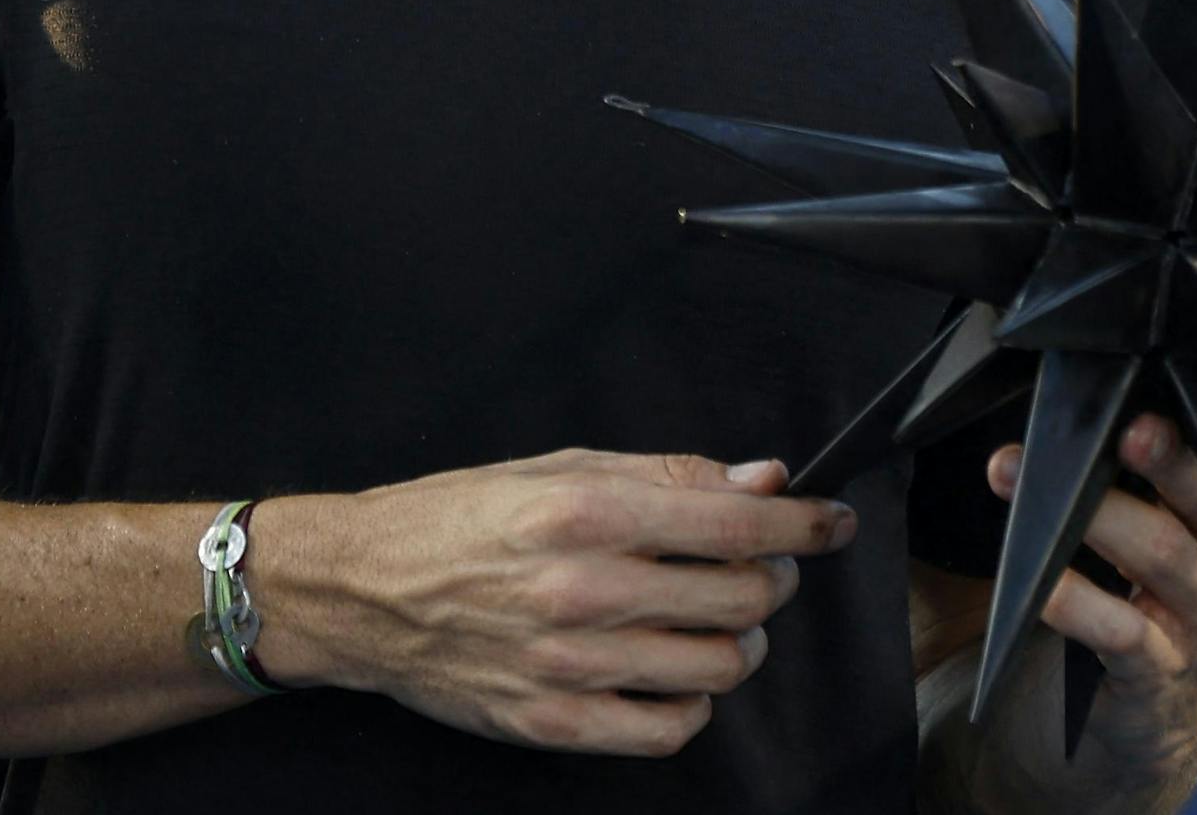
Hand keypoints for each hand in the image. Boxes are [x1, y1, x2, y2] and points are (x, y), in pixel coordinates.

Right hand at [250, 449, 856, 756]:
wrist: (364, 591)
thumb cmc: (461, 519)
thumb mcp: (562, 467)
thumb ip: (669, 475)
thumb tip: (762, 482)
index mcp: (586, 513)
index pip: (736, 526)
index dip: (805, 525)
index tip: (832, 523)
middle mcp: (581, 590)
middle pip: (740, 598)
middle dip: (773, 579)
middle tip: (761, 568)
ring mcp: (567, 664)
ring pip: (717, 668)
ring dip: (742, 643)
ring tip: (723, 622)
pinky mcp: (550, 720)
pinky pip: (665, 730)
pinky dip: (693, 705)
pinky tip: (678, 675)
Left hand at [982, 385, 1196, 770]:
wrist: (1146, 716)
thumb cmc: (1150, 583)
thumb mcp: (1177, 517)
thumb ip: (1167, 450)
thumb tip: (1108, 351)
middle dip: (1173, 458)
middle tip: (1128, 425)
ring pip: (1168, 557)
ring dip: (1096, 515)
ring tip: (1019, 474)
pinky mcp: (1161, 676)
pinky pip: (1125, 635)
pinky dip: (1079, 604)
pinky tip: (1038, 583)